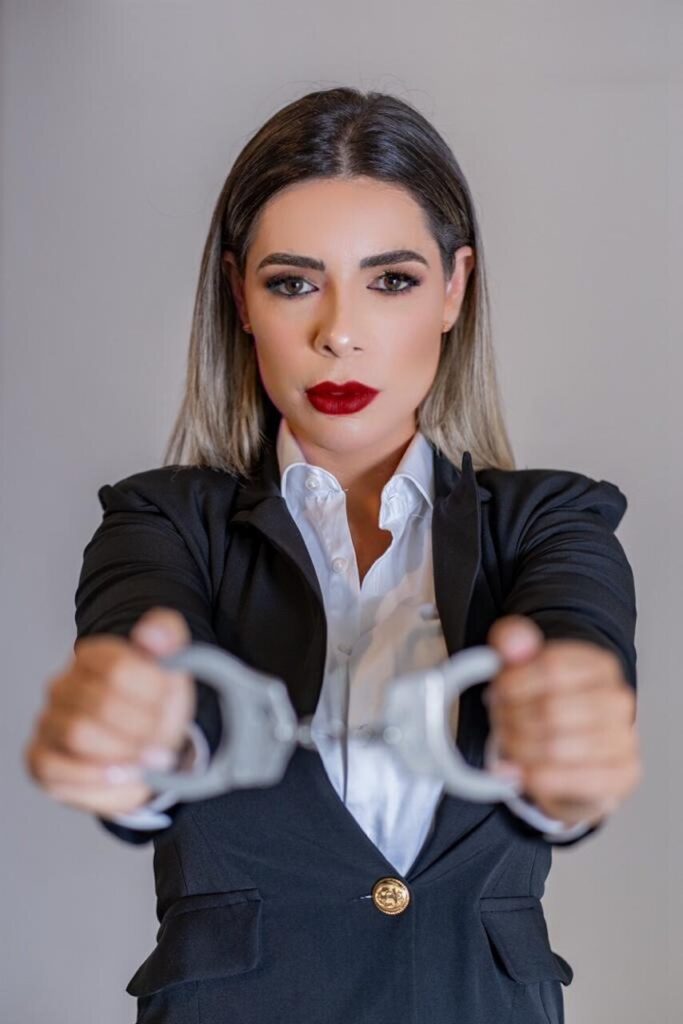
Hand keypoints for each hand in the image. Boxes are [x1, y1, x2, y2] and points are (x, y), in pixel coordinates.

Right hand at [24, 608, 194, 816]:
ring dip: (123, 752)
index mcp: (93, 656)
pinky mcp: (39, 758)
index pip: (119, 668)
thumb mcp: (174, 664)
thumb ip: (167, 635)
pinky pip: (55, 768)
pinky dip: (96, 776)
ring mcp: (47, 722)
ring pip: (78, 734)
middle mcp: (62, 685)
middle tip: (161, 740)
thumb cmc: (157, 704)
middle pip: (102, 704)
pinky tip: (120, 774)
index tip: (167, 704)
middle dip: (143, 728)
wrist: (149, 747)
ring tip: (144, 760)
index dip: (152, 693)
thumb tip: (151, 636)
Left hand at [484, 615, 641, 826]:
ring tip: (509, 743)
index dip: (515, 682)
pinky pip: (571, 779)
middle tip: (500, 721)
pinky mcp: (623, 774)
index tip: (499, 691)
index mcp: (599, 665)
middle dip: (512, 719)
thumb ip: (512, 642)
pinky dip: (537, 777)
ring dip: (519, 748)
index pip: (552, 668)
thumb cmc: (545, 703)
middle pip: (551, 710)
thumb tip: (513, 644)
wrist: (573, 750)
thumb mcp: (524, 665)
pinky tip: (521, 771)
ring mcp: (625, 738)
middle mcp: (619, 699)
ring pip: (556, 747)